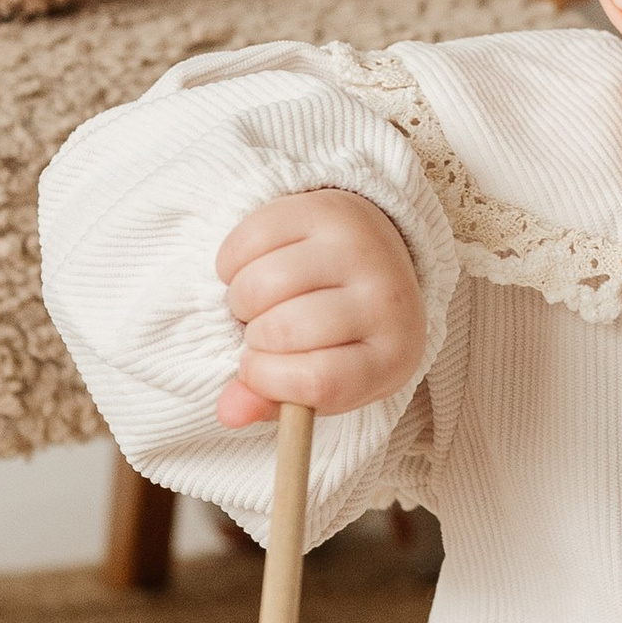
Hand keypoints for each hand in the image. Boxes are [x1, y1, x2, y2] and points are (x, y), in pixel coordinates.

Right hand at [214, 191, 423, 425]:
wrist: (373, 258)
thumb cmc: (340, 335)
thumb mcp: (318, 379)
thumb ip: (271, 401)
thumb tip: (229, 413)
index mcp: (392, 355)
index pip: (320, 381)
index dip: (269, 380)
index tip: (254, 369)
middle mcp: (386, 298)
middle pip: (284, 330)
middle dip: (252, 337)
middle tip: (261, 330)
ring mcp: (359, 248)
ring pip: (262, 284)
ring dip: (240, 300)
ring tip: (258, 302)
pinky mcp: (328, 209)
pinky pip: (250, 239)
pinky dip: (232, 262)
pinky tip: (251, 268)